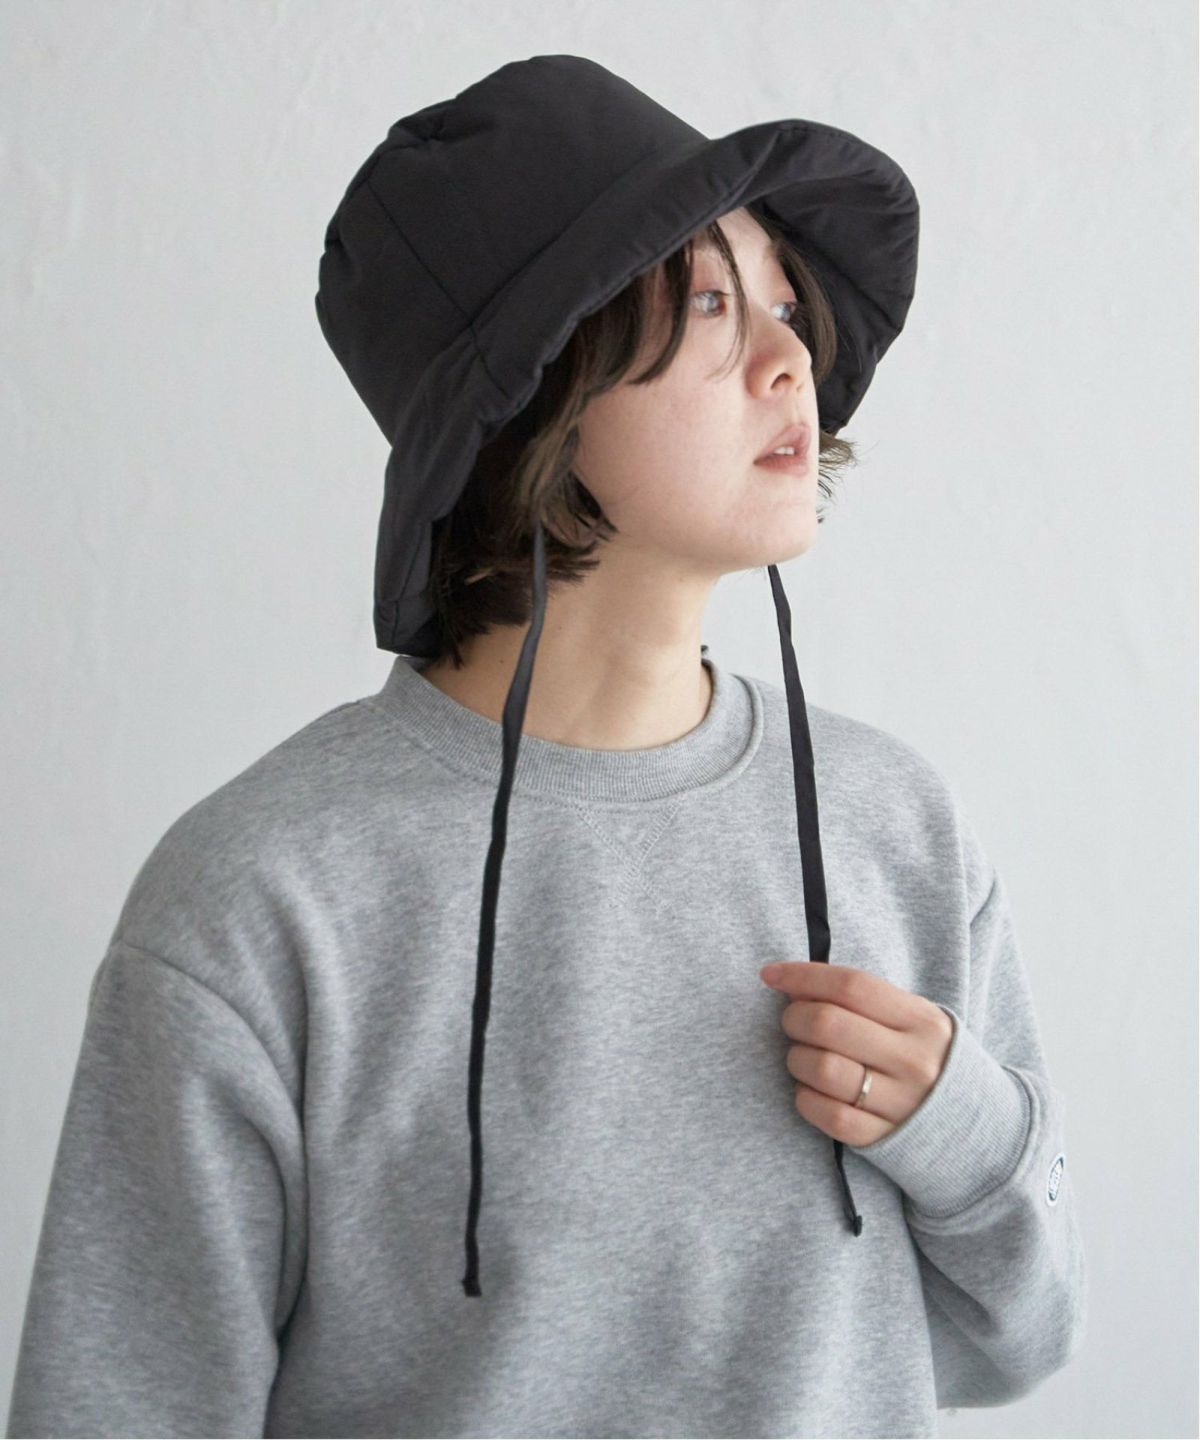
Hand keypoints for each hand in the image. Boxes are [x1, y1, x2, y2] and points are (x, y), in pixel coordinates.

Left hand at [759, 961, 953, 1146]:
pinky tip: (810, 1089)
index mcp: (921, 1021)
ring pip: (820, 1068)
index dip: (803, 976)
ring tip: (803, 1057)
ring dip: (796, 1058)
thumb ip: (865, 1002)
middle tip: (792, 1021)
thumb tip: (796, 986)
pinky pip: (825, 1113)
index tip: (771, 974)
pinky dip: (805, 1097)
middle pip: (828, 1024)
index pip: (852, 986)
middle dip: (793, 1017)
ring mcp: (899, 1103)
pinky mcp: (882, 1140)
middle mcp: (913, 1061)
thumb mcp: (914, 1021)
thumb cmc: (928, 1060)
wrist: (977, 1129)